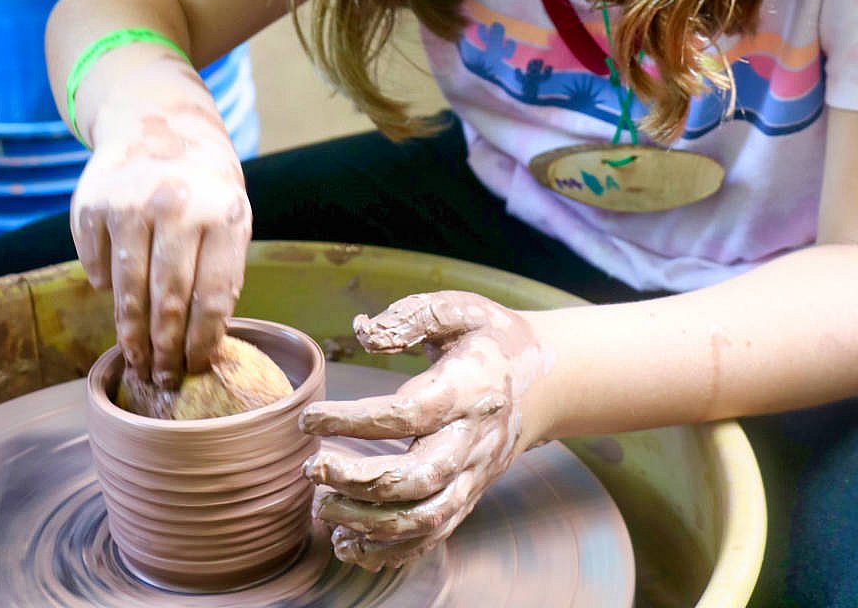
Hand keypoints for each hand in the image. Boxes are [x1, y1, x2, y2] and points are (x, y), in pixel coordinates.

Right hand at [71, 82, 250, 385]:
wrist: (157, 121)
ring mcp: (130, 204)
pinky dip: (106, 287)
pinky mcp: (92, 204)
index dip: (202, 343)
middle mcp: (176, 207)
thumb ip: (220, 272)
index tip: (195, 368)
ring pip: (128, 291)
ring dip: (131, 335)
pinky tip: (117, 292)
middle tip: (163, 380)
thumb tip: (203, 347)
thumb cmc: (203, 186)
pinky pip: (96, 267)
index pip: (213, 297)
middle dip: (165, 351)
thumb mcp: (229, 218)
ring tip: (138, 360)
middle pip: (168, 302)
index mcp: (223, 214)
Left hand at [300, 291, 544, 569]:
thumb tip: (363, 332)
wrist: (547, 380)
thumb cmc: (490, 337)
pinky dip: (391, 550)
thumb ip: (411, 316)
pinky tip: (351, 543)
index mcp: (468, 389)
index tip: (310, 418)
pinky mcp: (471, 495)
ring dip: (369, 523)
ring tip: (323, 509)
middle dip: (359, 482)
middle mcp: (474, 440)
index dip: (355, 420)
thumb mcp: (459, 308)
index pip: (408, 414)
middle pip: (418, 478)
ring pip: (426, 518)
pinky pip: (434, 534)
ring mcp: (475, 474)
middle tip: (311, 468)